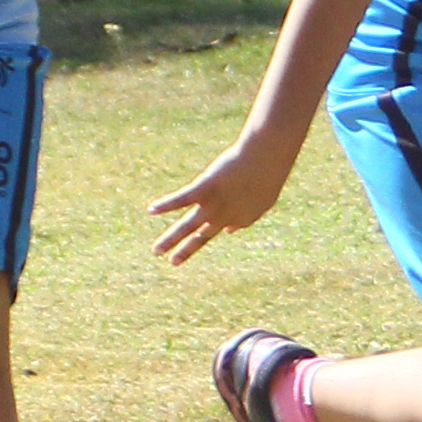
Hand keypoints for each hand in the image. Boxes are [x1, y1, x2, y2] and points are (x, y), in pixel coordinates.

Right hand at [147, 125, 302, 266]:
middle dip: (186, 250)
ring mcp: (212, 205)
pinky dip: (166, 205)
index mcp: (242, 218)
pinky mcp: (202, 188)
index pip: (226, 226)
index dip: (222, 225)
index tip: (223, 227)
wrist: (265, 159)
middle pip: (201, 237)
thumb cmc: (269, 173)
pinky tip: (151, 210)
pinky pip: (180, 199)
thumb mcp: (264, 199)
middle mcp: (224, 217)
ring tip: (155, 251)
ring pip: (186, 226)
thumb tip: (231, 230)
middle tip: (173, 263)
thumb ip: (248, 217)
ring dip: (170, 239)